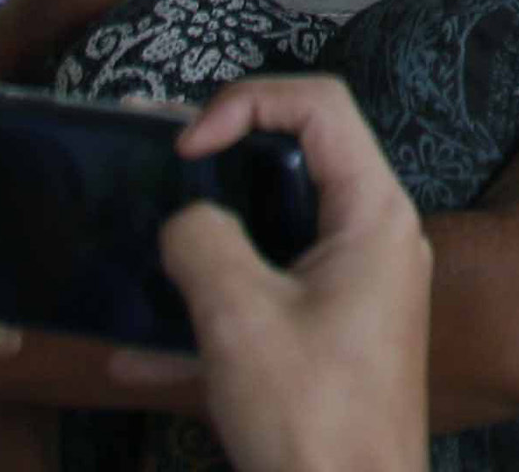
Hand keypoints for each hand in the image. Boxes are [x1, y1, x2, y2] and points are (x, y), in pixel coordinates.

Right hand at [162, 76, 433, 471]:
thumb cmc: (311, 416)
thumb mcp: (240, 319)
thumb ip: (203, 244)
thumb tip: (185, 222)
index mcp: (374, 214)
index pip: (321, 106)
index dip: (248, 101)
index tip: (185, 147)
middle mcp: (377, 237)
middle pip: (300, 159)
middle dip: (223, 158)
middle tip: (158, 167)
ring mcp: (359, 286)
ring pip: (278, 231)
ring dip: (210, 233)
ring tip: (145, 237)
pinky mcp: (335, 333)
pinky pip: (271, 295)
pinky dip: (216, 305)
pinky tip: (140, 351)